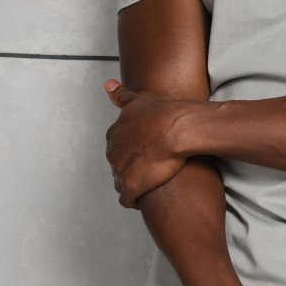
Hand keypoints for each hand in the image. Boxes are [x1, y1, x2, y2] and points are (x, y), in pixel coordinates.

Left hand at [104, 80, 188, 207]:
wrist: (177, 128)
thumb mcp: (140, 99)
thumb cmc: (162, 112)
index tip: (145, 152)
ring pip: (121, 184)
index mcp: (113, 135)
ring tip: (149, 183)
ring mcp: (120, 171)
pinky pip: (127, 200)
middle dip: (130, 169)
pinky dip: (134, 200)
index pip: (117, 149)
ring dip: (132, 185)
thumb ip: (122, 95)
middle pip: (117, 167)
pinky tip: (146, 197)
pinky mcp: (131, 187)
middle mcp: (112, 153)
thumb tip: (108, 85)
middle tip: (149, 168)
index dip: (131, 152)